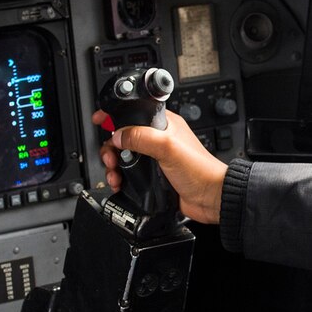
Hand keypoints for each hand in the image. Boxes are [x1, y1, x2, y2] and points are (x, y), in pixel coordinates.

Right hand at [96, 111, 228, 223]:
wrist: (210, 198)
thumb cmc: (200, 169)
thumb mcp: (167, 147)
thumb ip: (141, 137)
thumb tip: (119, 136)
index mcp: (163, 124)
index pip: (134, 112)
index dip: (115, 115)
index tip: (100, 119)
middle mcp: (157, 139)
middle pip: (123, 137)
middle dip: (111, 148)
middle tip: (111, 158)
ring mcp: (154, 159)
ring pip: (124, 157)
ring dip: (113, 165)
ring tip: (115, 174)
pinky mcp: (153, 176)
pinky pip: (130, 174)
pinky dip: (121, 179)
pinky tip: (120, 184)